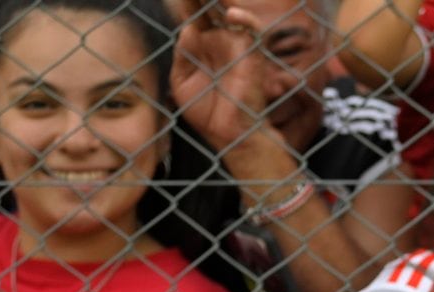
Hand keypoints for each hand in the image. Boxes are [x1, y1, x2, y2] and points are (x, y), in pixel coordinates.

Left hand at [173, 2, 271, 155]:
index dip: (187, 1)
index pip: (193, 12)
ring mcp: (235, 45)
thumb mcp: (181, 83)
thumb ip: (182, 54)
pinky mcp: (251, 55)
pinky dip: (245, 19)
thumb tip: (187, 30)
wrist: (228, 136)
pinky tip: (232, 14)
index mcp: (200, 44)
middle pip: (210, 6)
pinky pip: (252, 30)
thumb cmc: (207, 114)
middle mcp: (218, 40)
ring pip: (231, 9)